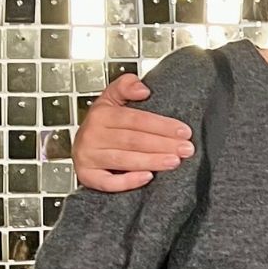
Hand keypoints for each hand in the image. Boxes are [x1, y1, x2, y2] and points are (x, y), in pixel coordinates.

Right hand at [72, 72, 193, 192]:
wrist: (81, 147)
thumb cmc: (102, 125)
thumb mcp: (111, 99)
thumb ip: (125, 86)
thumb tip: (143, 89)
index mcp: (100, 115)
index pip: (135, 119)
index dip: (161, 125)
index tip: (183, 131)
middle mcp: (92, 135)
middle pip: (132, 140)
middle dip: (162, 144)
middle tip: (185, 149)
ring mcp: (88, 157)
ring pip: (124, 160)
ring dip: (151, 161)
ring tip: (174, 161)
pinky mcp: (87, 176)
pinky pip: (108, 182)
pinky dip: (127, 181)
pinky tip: (147, 177)